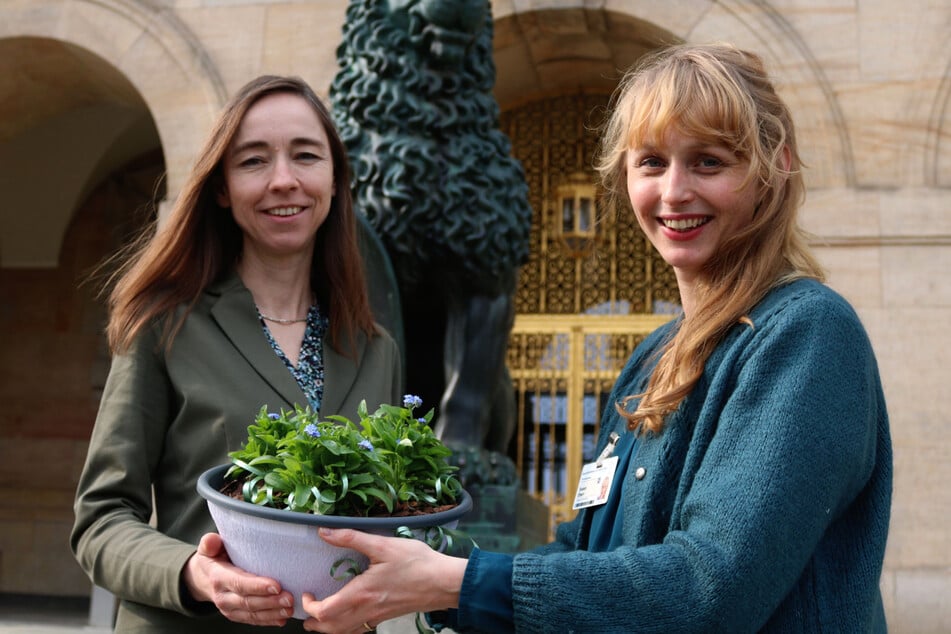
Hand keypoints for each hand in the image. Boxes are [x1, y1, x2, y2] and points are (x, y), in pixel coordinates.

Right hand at [182, 532, 293, 625]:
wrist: (203, 578)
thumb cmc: (212, 558)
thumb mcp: (208, 548)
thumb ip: (210, 543)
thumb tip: (212, 540)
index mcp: (218, 578)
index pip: (239, 584)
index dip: (258, 586)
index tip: (276, 586)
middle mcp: (223, 596)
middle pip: (248, 602)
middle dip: (270, 601)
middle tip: (289, 598)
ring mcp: (229, 608)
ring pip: (252, 614)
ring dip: (272, 613)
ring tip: (289, 609)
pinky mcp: (236, 615)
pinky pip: (252, 620)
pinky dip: (268, 621)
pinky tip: (281, 618)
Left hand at [301, 527, 466, 632]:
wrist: (444, 582)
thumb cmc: (417, 563)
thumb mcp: (382, 545)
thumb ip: (351, 538)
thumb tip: (324, 532)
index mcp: (361, 593)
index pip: (325, 612)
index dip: (310, 607)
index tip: (308, 594)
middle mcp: (367, 610)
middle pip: (331, 629)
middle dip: (314, 624)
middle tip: (307, 612)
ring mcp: (378, 616)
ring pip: (345, 633)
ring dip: (328, 629)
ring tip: (321, 619)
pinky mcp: (387, 616)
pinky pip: (361, 630)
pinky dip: (348, 628)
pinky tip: (350, 616)